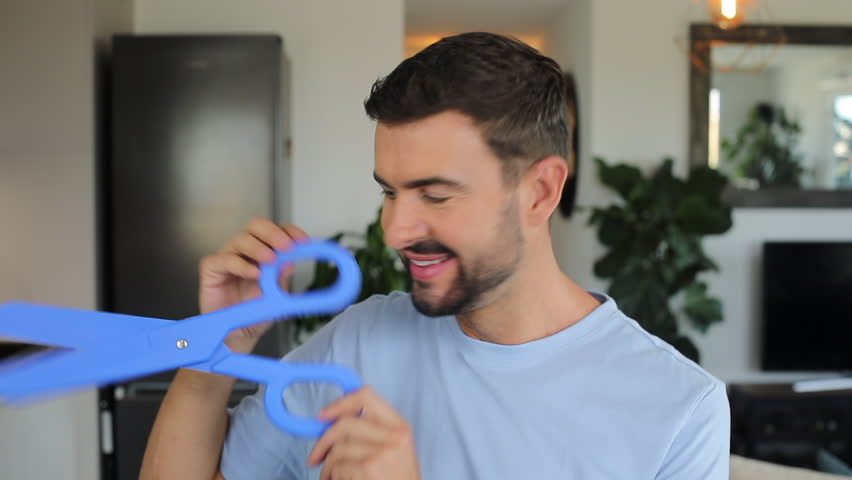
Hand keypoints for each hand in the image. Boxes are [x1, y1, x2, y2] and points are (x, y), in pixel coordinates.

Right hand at [198, 217, 309, 352]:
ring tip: (270, 261)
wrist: (237, 336)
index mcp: (264, 252)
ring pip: (241, 239)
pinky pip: (224, 259)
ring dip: (259, 248)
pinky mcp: (212, 269)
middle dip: (273, 233)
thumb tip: (290, 262)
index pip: (276, 231)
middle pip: (256, 226)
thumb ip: (282, 279)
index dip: (289, 231)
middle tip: (286, 246)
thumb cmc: (255, 314)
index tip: (303, 241)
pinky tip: (253, 274)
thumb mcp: (277, 298)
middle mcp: (245, 251)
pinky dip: (241, 264)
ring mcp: (228, 258)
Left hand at [308, 387, 420, 479]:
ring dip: (328, 466)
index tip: (323, 415)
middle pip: (345, 423)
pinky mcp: (369, 467)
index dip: (340, 403)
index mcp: (400, 427)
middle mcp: (394, 436)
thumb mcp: (394, 451)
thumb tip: (332, 423)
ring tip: (333, 476)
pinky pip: (337, 467)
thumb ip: (371, 432)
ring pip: (337, 449)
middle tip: (316, 455)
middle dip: (323, 440)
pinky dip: (332, 476)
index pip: (366, 397)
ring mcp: (382, 452)